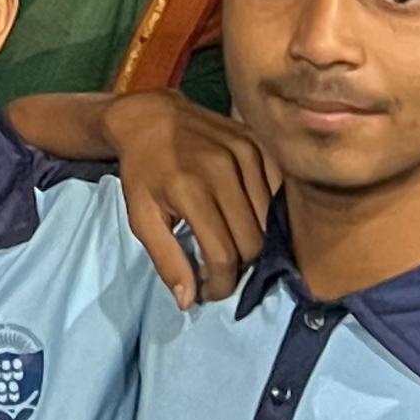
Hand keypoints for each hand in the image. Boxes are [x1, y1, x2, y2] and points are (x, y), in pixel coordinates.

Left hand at [100, 90, 270, 306]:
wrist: (150, 117)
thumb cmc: (143, 171)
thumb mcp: (141, 217)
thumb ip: (166, 260)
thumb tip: (189, 301)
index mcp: (190, 189)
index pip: (223, 255)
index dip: (220, 284)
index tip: (210, 291)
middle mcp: (222, 169)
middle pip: (252, 242)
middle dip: (239, 268)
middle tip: (221, 271)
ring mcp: (245, 153)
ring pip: (270, 221)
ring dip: (255, 243)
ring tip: (233, 246)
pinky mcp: (258, 144)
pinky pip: (278, 193)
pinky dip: (268, 214)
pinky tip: (248, 219)